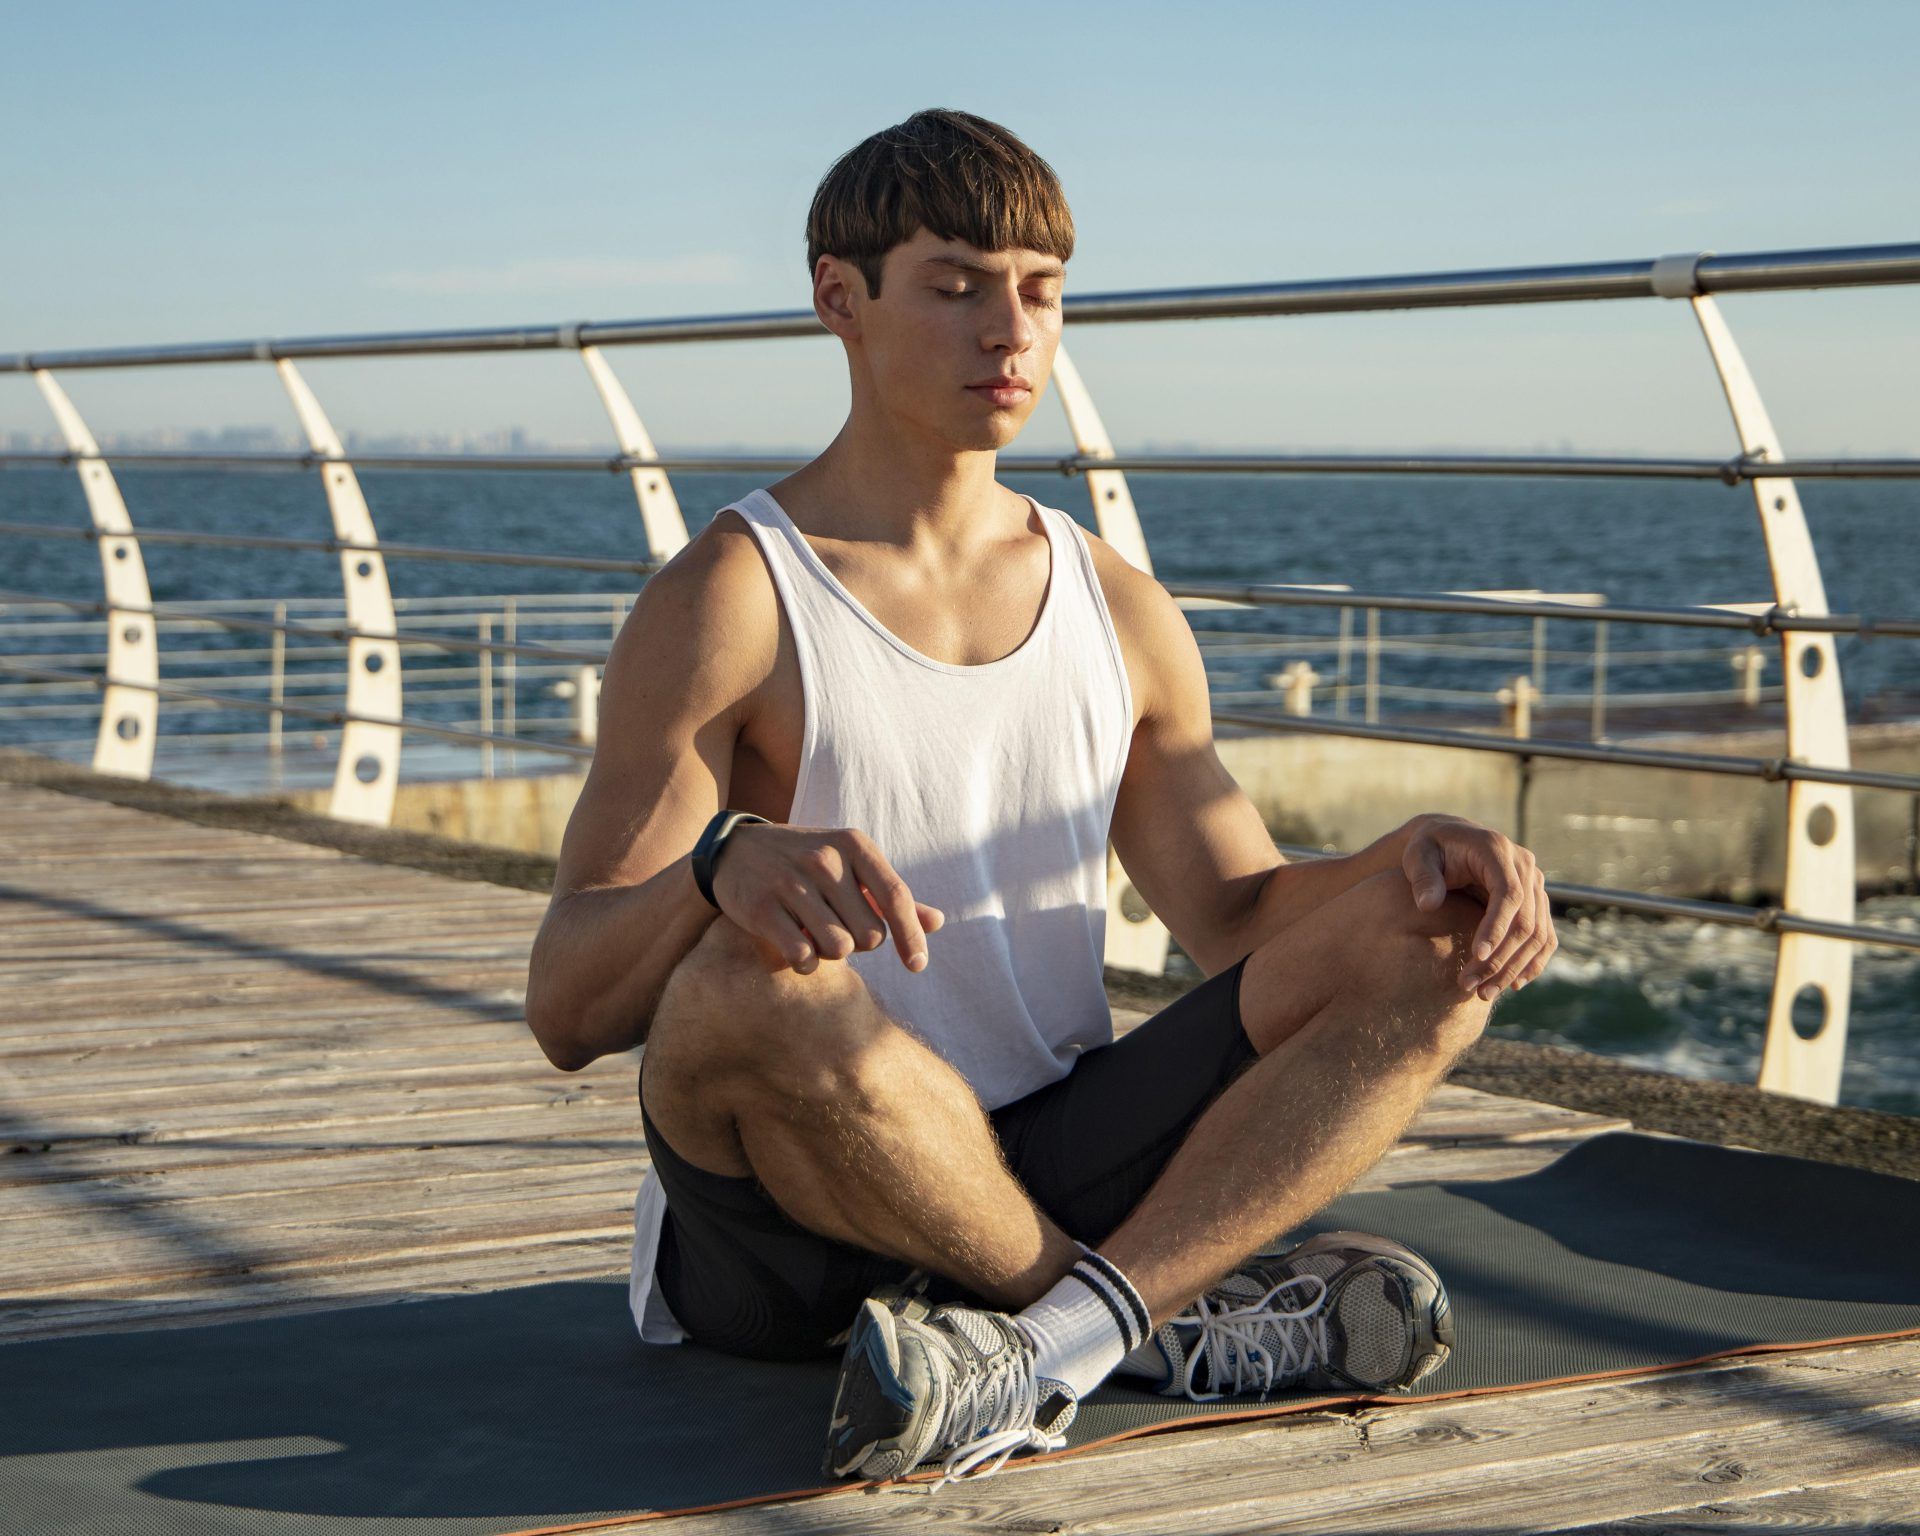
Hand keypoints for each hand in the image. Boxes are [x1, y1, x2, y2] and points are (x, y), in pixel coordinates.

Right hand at [710, 822, 944, 975]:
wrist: (736, 850)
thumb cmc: (807, 863)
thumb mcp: (850, 865)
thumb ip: (890, 895)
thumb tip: (937, 922)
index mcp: (854, 844)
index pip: (897, 897)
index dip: (911, 937)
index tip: (917, 966)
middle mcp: (824, 859)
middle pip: (870, 935)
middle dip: (860, 943)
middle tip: (838, 927)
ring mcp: (790, 882)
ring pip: (839, 948)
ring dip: (832, 954)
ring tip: (817, 935)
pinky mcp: (760, 907)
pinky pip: (803, 956)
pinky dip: (806, 964)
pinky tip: (797, 950)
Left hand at [1400, 814, 1556, 999]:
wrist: (1449, 842)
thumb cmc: (1429, 850)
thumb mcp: (1418, 856)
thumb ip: (1422, 878)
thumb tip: (1428, 905)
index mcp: (1497, 850)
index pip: (1509, 894)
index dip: (1496, 927)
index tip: (1477, 956)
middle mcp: (1525, 867)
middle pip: (1526, 921)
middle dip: (1501, 958)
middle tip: (1470, 985)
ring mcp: (1535, 886)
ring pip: (1538, 935)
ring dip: (1514, 968)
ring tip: (1484, 993)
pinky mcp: (1537, 903)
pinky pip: (1544, 938)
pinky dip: (1531, 963)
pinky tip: (1511, 985)